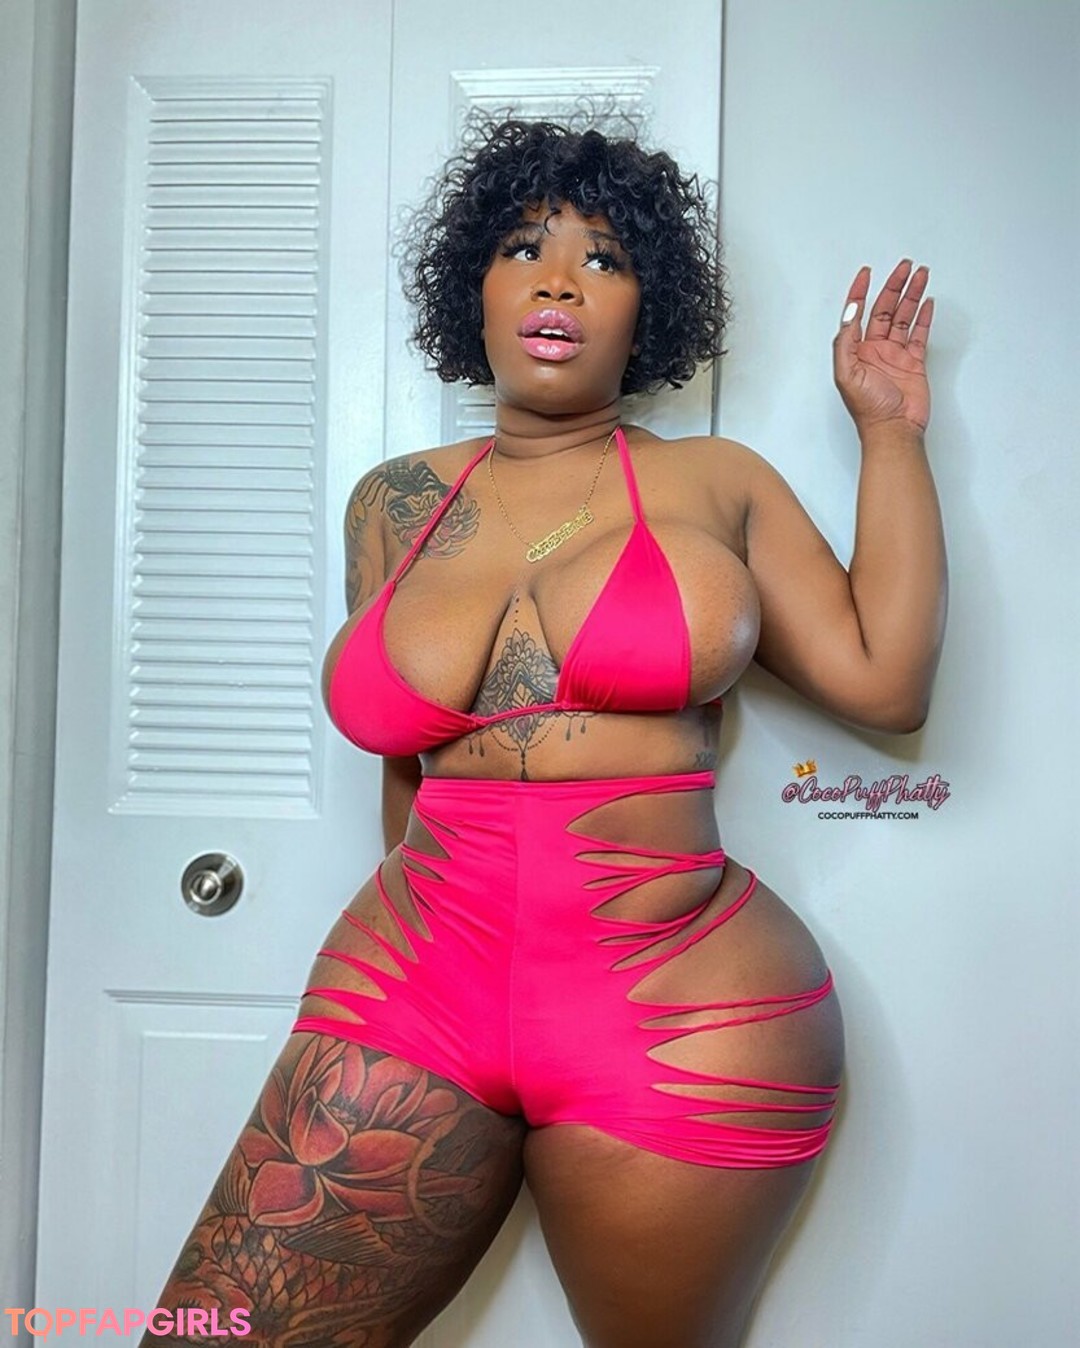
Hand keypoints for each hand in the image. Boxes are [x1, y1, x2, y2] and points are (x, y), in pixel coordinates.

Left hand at [833, 260, 933, 433]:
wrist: (894, 429)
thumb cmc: (868, 410)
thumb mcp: (847, 374)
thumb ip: (846, 343)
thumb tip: (850, 315)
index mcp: (857, 351)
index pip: (858, 313)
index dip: (860, 291)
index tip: (866, 273)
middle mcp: (875, 350)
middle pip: (885, 308)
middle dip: (894, 285)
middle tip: (904, 266)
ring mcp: (896, 355)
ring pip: (904, 317)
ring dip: (911, 295)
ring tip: (920, 275)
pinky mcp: (914, 362)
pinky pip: (919, 333)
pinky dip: (923, 317)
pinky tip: (926, 302)